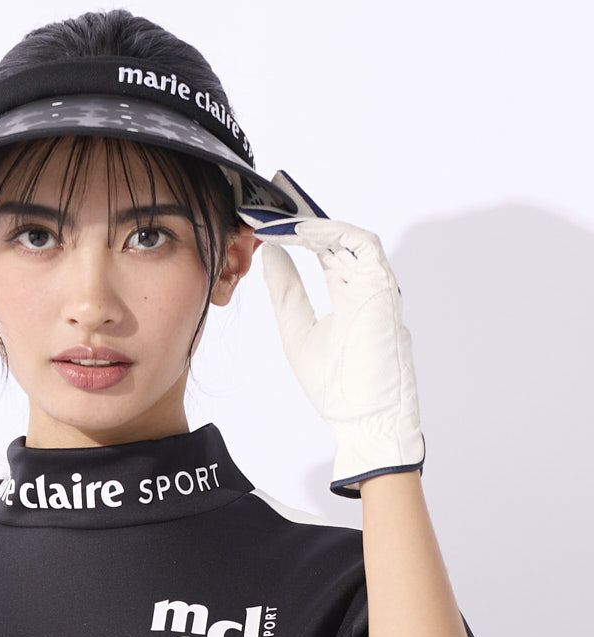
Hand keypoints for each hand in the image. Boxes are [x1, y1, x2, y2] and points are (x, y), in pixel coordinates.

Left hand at [254, 206, 425, 497]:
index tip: (262, 223)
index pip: (323, 250)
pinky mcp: (383, 288)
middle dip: (298, 220)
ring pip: (345, 236)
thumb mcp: (297, 330)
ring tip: (275, 218)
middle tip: (265, 206)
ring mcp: (377, 284)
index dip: (295, 233)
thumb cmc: (336, 385)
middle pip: (334, 237)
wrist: (364, 419)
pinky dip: (330, 233)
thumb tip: (270, 253)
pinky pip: (360, 245)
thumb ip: (287, 292)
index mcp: (350, 294)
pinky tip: (300, 232)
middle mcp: (366, 283)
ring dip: (310, 223)